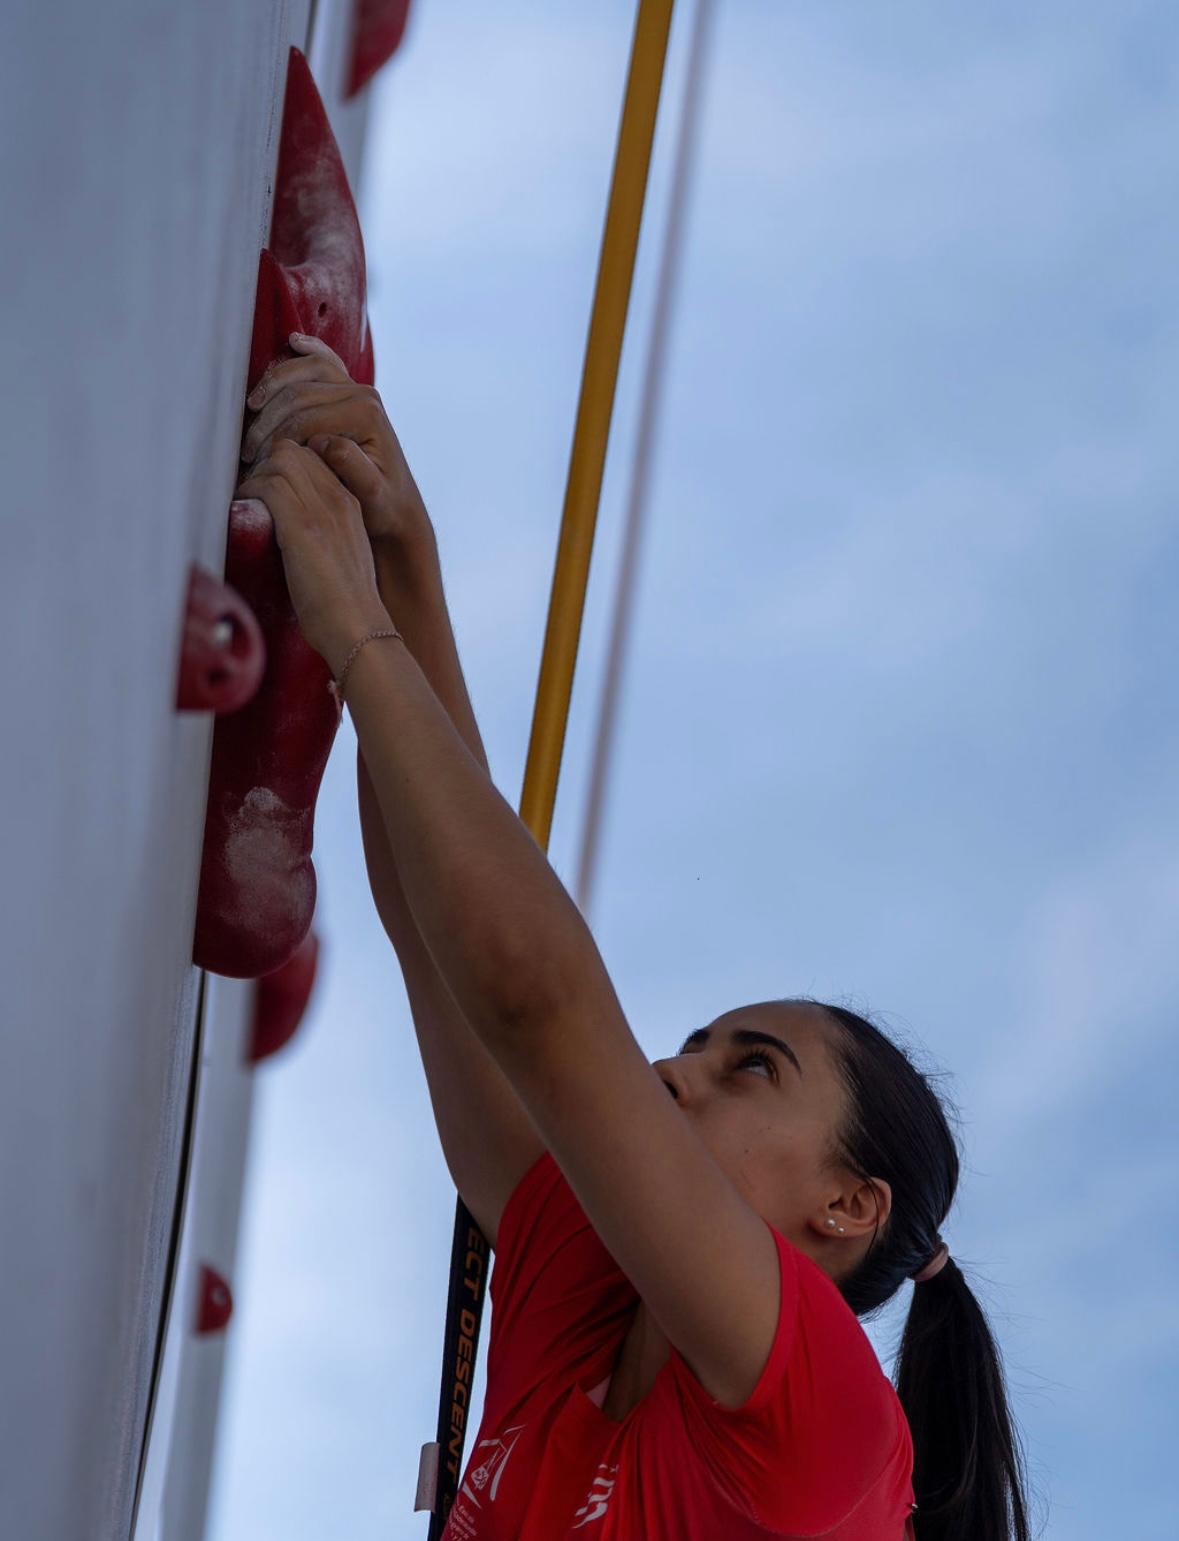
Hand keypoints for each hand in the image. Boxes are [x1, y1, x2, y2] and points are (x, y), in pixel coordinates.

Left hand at [235, 439, 392, 676]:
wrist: (359, 629)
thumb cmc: (344, 607)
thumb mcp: (339, 558)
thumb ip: (321, 536)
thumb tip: (287, 536)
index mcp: (349, 504)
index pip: (310, 458)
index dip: (279, 466)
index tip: (262, 489)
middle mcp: (338, 500)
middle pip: (292, 451)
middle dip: (262, 464)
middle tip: (246, 492)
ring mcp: (322, 510)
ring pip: (278, 461)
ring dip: (253, 478)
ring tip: (243, 503)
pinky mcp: (302, 526)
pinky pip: (267, 486)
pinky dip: (249, 494)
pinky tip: (243, 515)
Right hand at [241, 333, 430, 552]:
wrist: (398, 507)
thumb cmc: (383, 507)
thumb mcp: (372, 495)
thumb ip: (351, 466)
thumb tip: (322, 441)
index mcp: (366, 415)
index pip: (305, 418)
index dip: (275, 439)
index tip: (256, 464)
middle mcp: (364, 395)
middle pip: (298, 393)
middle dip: (266, 419)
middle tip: (247, 450)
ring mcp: (356, 389)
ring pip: (303, 372)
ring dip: (271, 387)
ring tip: (251, 410)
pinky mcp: (349, 391)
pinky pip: (324, 361)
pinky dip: (307, 350)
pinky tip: (293, 342)